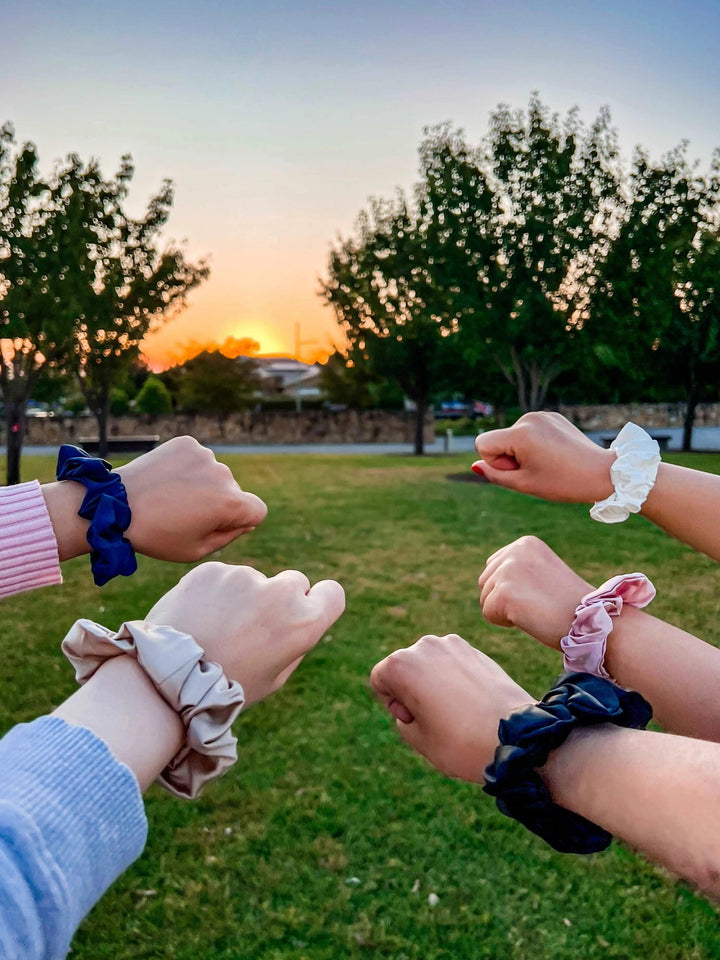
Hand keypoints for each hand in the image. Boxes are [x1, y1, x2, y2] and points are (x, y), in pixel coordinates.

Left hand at [117, 436, 267, 560]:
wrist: (113, 506)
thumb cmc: (156, 535)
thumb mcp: (197, 550)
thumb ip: (229, 535)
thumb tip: (246, 520)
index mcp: (231, 503)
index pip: (257, 511)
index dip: (239, 522)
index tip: (213, 526)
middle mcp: (224, 474)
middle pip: (234, 491)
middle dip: (217, 502)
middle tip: (182, 514)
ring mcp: (205, 455)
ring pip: (214, 474)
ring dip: (201, 484)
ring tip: (170, 497)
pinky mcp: (187, 443)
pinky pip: (197, 458)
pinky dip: (186, 468)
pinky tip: (166, 480)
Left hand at [146, 562, 344, 704]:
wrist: (167, 679)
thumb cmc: (227, 686)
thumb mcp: (276, 676)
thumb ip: (295, 640)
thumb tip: (301, 614)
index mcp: (303, 621)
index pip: (333, 593)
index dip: (318, 602)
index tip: (303, 612)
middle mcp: (279, 592)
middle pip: (293, 582)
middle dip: (279, 598)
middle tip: (251, 628)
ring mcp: (244, 576)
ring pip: (253, 580)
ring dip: (241, 597)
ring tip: (215, 630)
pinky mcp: (212, 569)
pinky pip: (222, 577)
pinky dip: (213, 593)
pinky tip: (198, 618)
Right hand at [370, 633, 532, 779]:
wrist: (516, 738)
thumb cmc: (461, 742)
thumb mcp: (417, 738)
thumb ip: (402, 715)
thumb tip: (414, 699)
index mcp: (401, 664)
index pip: (380, 678)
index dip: (391, 704)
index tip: (415, 720)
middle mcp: (425, 645)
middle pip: (404, 668)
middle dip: (411, 691)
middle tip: (435, 719)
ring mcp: (453, 644)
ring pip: (429, 665)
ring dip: (432, 684)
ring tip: (455, 712)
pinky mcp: (476, 650)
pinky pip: (452, 664)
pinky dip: (453, 680)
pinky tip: (471, 703)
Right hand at [473, 411, 614, 502]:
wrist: (602, 473)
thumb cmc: (563, 482)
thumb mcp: (524, 484)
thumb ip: (495, 475)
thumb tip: (475, 466)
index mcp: (520, 433)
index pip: (483, 444)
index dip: (495, 462)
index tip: (518, 471)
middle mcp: (529, 418)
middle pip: (499, 439)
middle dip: (510, 457)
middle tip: (537, 470)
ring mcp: (543, 415)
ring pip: (514, 436)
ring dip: (522, 451)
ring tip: (548, 463)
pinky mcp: (553, 417)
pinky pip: (530, 431)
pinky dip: (535, 443)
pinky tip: (554, 454)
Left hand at [478, 536, 591, 648]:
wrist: (591, 620)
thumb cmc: (569, 602)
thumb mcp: (541, 572)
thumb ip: (517, 569)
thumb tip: (485, 579)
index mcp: (525, 543)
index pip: (494, 567)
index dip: (513, 588)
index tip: (540, 592)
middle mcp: (514, 551)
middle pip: (485, 582)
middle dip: (505, 599)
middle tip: (539, 603)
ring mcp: (507, 571)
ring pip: (485, 598)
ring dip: (505, 611)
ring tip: (536, 609)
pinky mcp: (503, 593)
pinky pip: (488, 614)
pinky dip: (505, 623)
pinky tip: (531, 618)